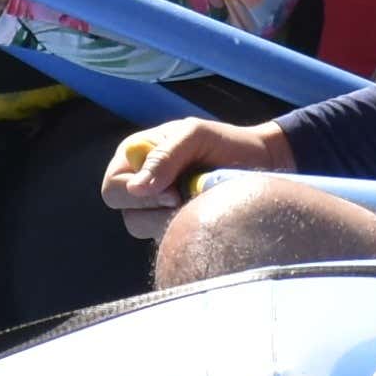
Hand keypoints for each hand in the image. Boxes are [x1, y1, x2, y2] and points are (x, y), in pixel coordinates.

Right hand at [101, 117, 296, 237]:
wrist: (261, 163)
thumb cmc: (225, 142)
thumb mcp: (195, 136)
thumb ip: (165, 157)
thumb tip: (136, 189)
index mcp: (135, 156)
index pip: (113, 187)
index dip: (137, 195)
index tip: (173, 192)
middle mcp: (140, 184)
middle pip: (126, 214)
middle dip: (157, 210)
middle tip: (187, 199)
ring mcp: (156, 208)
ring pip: (146, 230)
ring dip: (174, 221)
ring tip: (201, 202)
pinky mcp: (174, 227)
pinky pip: (168, 240)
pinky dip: (187, 230)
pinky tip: (205, 214)